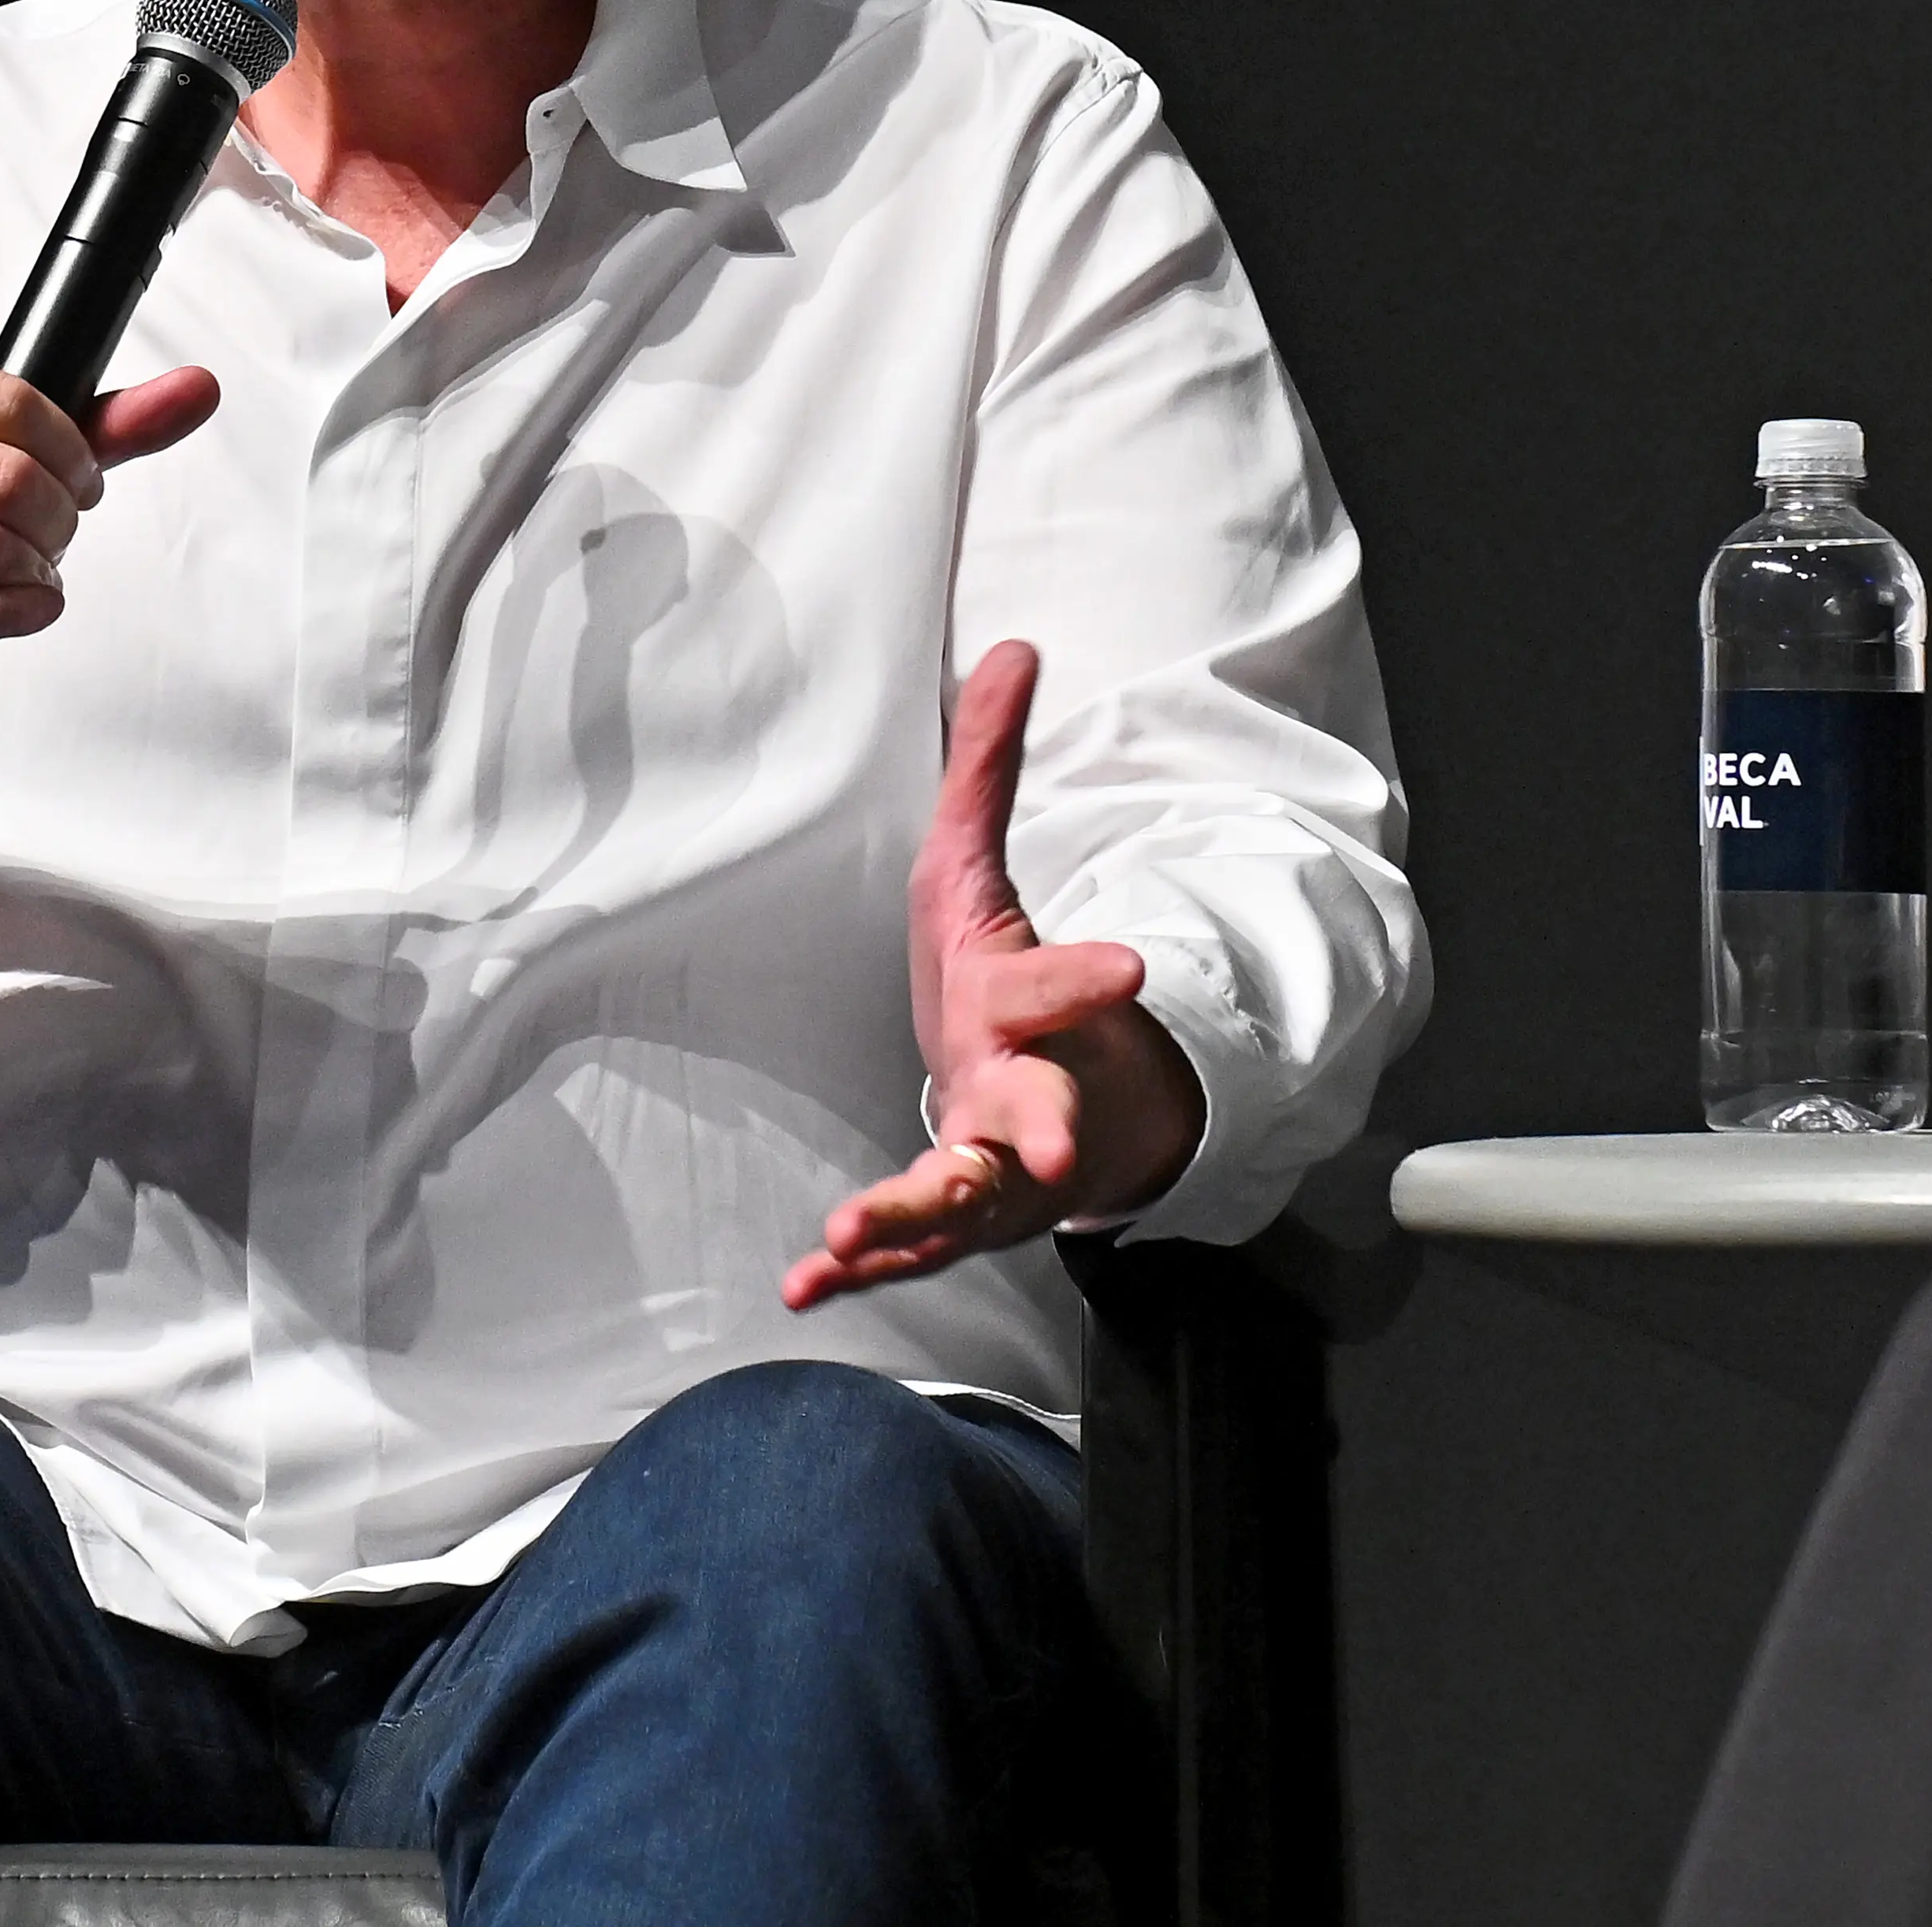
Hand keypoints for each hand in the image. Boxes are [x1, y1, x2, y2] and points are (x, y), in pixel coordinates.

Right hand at [0, 362, 218, 836]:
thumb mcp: (7, 463)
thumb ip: (102, 428)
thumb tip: (198, 388)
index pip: (8, 399)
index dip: (72, 449)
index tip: (80, 480)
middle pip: (4, 475)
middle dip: (58, 517)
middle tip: (55, 537)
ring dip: (36, 570)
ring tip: (30, 574)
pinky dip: (15, 612)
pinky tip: (21, 608)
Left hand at [782, 642, 1207, 1309]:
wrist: (1037, 1099)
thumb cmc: (997, 977)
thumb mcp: (979, 863)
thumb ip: (991, 764)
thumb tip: (1016, 645)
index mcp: (1023, 1005)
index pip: (1057, 986)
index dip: (1087, 977)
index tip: (1128, 967)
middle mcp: (1018, 1094)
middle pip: (1037, 1115)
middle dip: (1047, 1132)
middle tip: (1059, 1157)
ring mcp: (989, 1169)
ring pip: (964, 1200)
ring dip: (912, 1215)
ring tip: (853, 1233)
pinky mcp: (949, 1217)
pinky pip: (904, 1246)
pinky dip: (858, 1269)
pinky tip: (803, 1286)